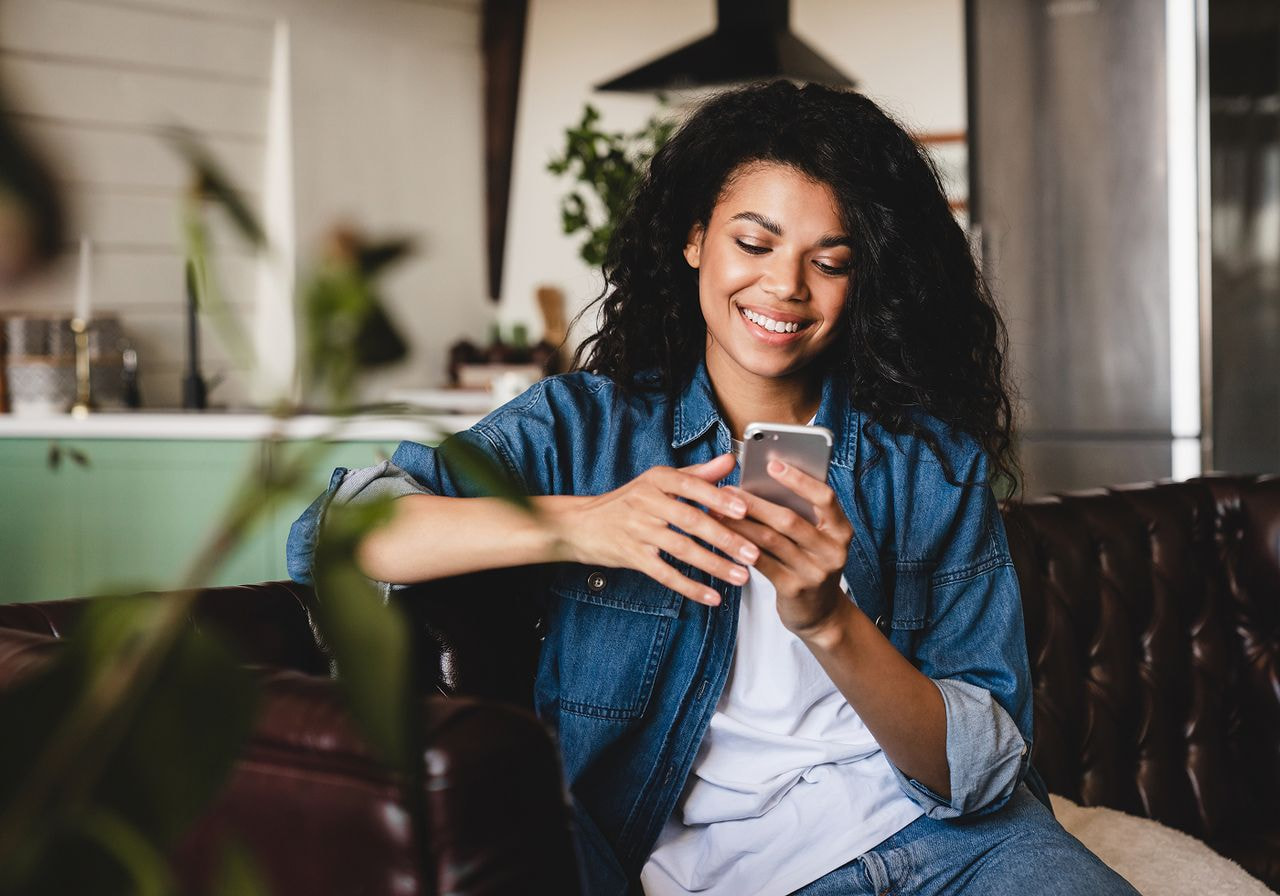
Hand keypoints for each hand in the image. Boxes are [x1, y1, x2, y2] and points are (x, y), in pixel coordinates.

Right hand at [554, 453, 759, 605]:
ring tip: (740, 576)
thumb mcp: (658, 482)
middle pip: (691, 520)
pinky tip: (711, 596)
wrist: (580, 524)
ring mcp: (637, 530)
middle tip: (753, 552)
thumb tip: (730, 460)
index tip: (744, 510)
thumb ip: (697, 473)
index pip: (691, 486)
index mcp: (656, 479)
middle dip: (725, 538)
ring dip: (714, 565)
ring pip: (681, 549)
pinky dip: (690, 587)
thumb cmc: (628, 502)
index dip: (718, 499)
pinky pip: (665, 574)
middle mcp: (646, 502)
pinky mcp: (632, 556)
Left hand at [715, 459, 852, 638]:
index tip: (773, 464)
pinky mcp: (794, 589)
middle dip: (754, 502)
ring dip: (740, 523)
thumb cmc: (811, 563)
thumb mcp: (817, 538)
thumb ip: (800, 513)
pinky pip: (761, 562)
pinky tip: (723, 536)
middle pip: (789, 519)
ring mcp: (814, 572)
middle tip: (727, 490)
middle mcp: (832, 551)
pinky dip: (740, 547)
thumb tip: (761, 481)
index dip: (799, 480)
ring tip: (717, 511)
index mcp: (841, 530)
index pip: (825, 498)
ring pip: (770, 540)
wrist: (820, 614)